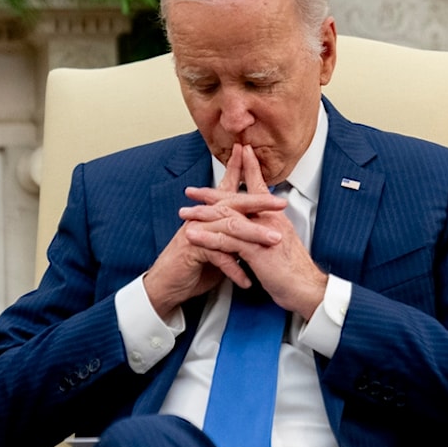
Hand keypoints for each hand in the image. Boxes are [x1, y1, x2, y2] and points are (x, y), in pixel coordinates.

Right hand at [142, 144, 284, 317]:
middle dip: (259, 202)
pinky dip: (235, 268)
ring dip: (254, 235)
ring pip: (230, 227)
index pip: (229, 189)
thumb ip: (233, 235)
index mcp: (210, 214)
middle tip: (280, 203)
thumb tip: (255, 229)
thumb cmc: (193, 266)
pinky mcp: (192, 249)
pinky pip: (219, 255)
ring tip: (274, 241)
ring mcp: (197, 231)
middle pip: (233, 203)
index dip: (241, 172)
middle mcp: (203, 218)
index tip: (257, 160)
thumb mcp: (218, 247)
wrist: (167, 286)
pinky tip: (246, 279)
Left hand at [184, 144, 328, 318]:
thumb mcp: (279, 243)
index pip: (258, 187)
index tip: (240, 155)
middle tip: (192, 191)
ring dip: (203, 214)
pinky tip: (193, 235)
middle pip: (236, 199)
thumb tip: (257, 226)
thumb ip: (267, 231)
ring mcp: (262, 234)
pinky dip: (207, 237)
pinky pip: (226, 241)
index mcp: (275, 217)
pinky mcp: (256, 251)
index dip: (248, 169)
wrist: (306, 288)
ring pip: (227, 217)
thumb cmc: (293, 270)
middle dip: (211, 193)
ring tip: (185, 213)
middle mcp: (269, 220)